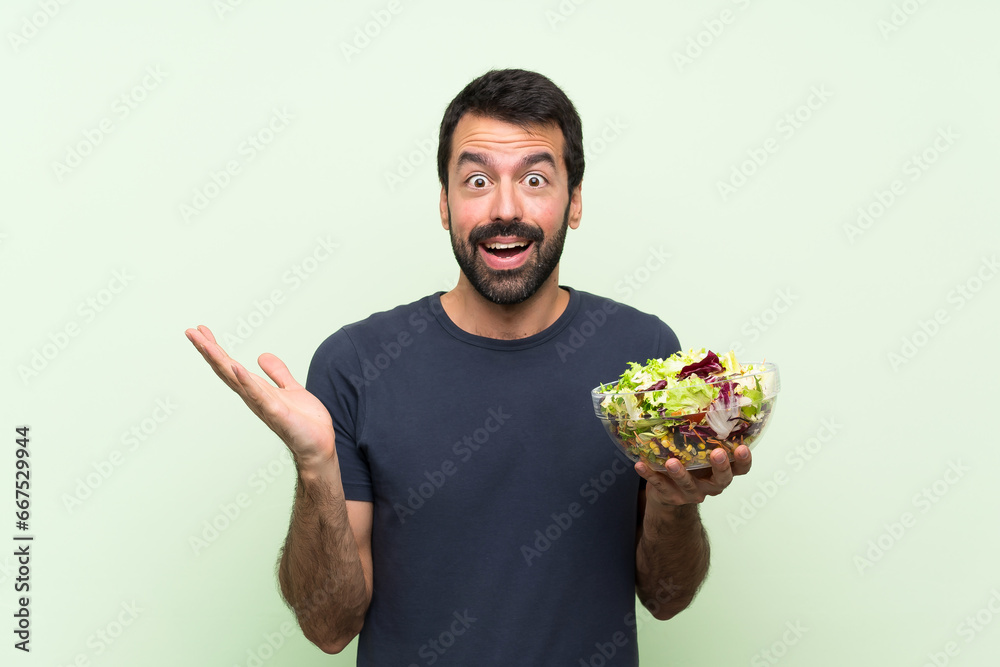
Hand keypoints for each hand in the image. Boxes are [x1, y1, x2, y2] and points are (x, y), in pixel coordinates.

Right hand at [185, 325, 334, 470]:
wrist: (318, 446)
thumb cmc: (304, 423)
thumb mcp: (290, 389)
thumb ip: (277, 373)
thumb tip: (262, 356)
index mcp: (256, 389)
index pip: (230, 365)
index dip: (216, 349)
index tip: (201, 331)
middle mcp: (253, 396)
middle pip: (226, 370)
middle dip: (208, 351)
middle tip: (190, 332)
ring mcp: (262, 404)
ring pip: (236, 380)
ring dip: (220, 361)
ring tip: (205, 344)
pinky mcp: (277, 413)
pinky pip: (259, 395)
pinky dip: (247, 382)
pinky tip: (236, 367)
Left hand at [635, 445, 751, 506]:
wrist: (668, 493)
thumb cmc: (688, 464)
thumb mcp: (699, 451)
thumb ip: (704, 435)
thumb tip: (700, 396)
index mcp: (721, 471)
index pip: (740, 469)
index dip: (744, 460)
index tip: (742, 447)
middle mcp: (710, 485)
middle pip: (721, 480)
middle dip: (720, 467)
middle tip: (717, 453)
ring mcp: (691, 492)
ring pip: (688, 485)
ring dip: (680, 473)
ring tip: (671, 462)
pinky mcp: (671, 496)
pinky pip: (660, 485)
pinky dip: (650, 475)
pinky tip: (641, 465)